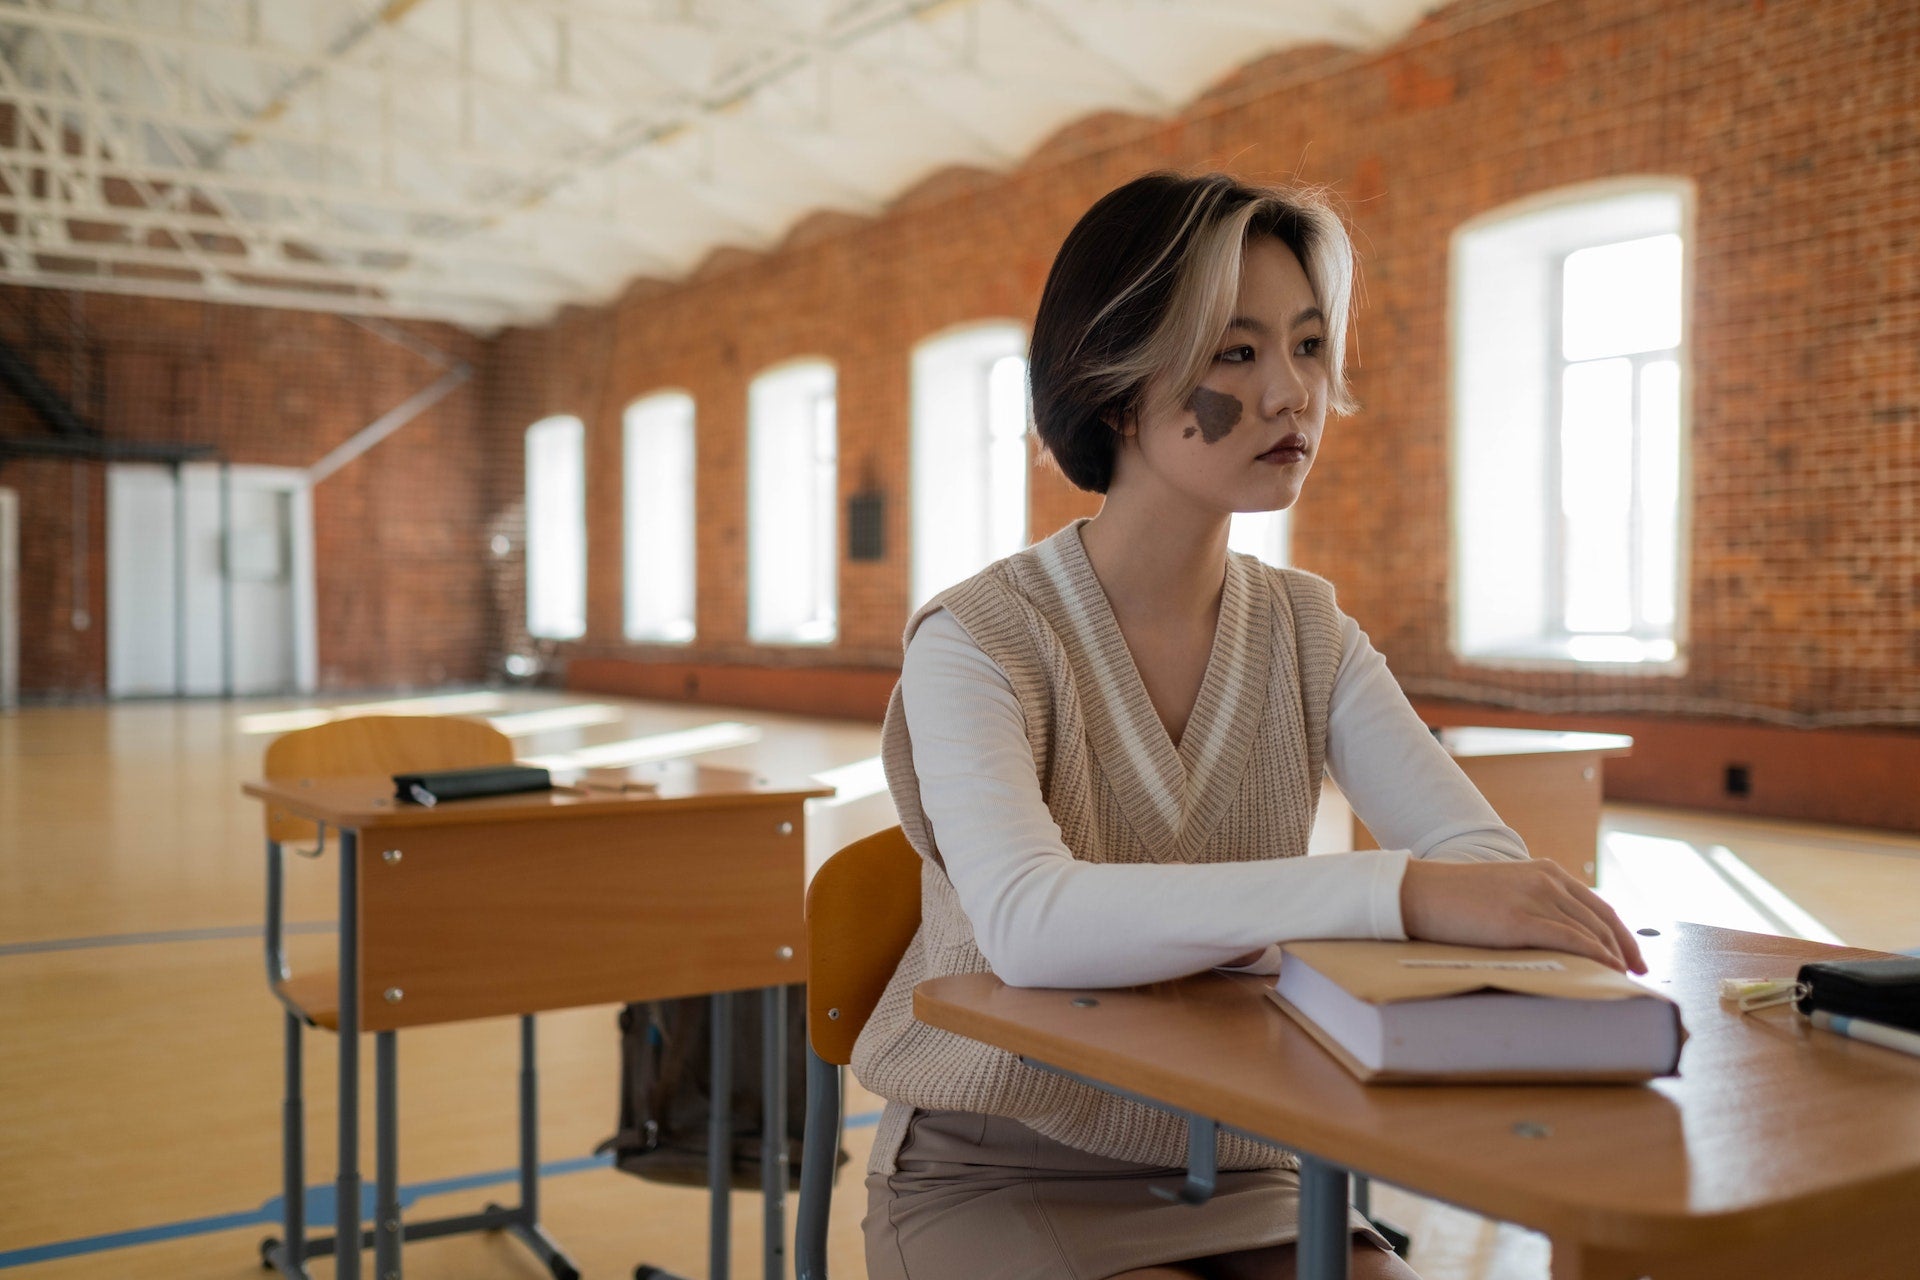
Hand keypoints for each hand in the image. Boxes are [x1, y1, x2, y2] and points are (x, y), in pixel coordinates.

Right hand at [1400, 858, 1646, 973]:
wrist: (1418, 892)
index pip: (1597, 906)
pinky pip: (1572, 941)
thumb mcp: (1502, 891)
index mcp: (1544, 871)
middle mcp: (1546, 880)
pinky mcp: (1520, 920)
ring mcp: (1534, 898)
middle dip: (1626, 948)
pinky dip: (1596, 957)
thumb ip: (1530, 903)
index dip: (1621, 933)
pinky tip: (1607, 972)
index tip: (1632, 956)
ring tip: (1625, 981)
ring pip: (1591, 932)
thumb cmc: (1453, 898)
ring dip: (1614, 957)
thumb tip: (1551, 935)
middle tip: (1639, 973)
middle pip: (1602, 919)